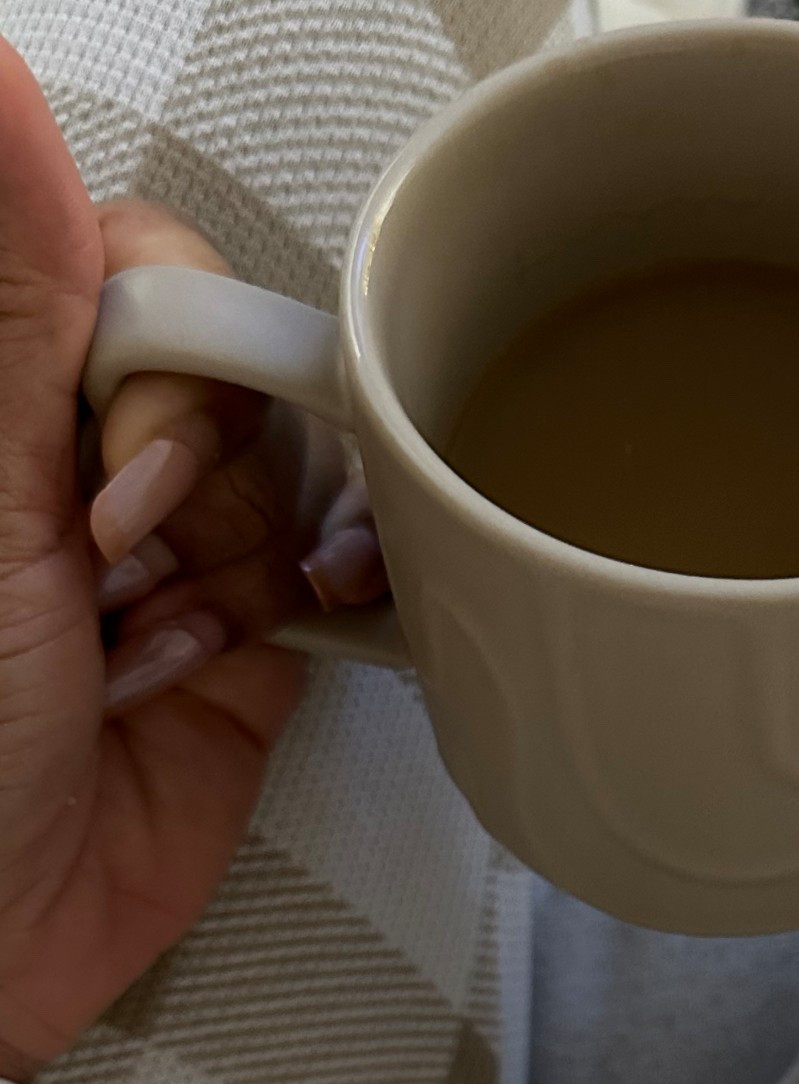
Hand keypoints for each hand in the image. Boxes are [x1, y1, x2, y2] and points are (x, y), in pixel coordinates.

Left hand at [0, 39, 383, 1083]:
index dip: (167, 374)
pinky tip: (251, 652)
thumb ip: (14, 303)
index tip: (107, 485)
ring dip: (237, 574)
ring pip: (292, 482)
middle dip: (202, 489)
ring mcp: (176, 558)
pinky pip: (330, 580)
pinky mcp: (244, 652)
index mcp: (16, 406)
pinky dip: (317, 611)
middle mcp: (93, 463)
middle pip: (240, 376)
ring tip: (155, 653)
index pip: (147, 277)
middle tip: (119, 577)